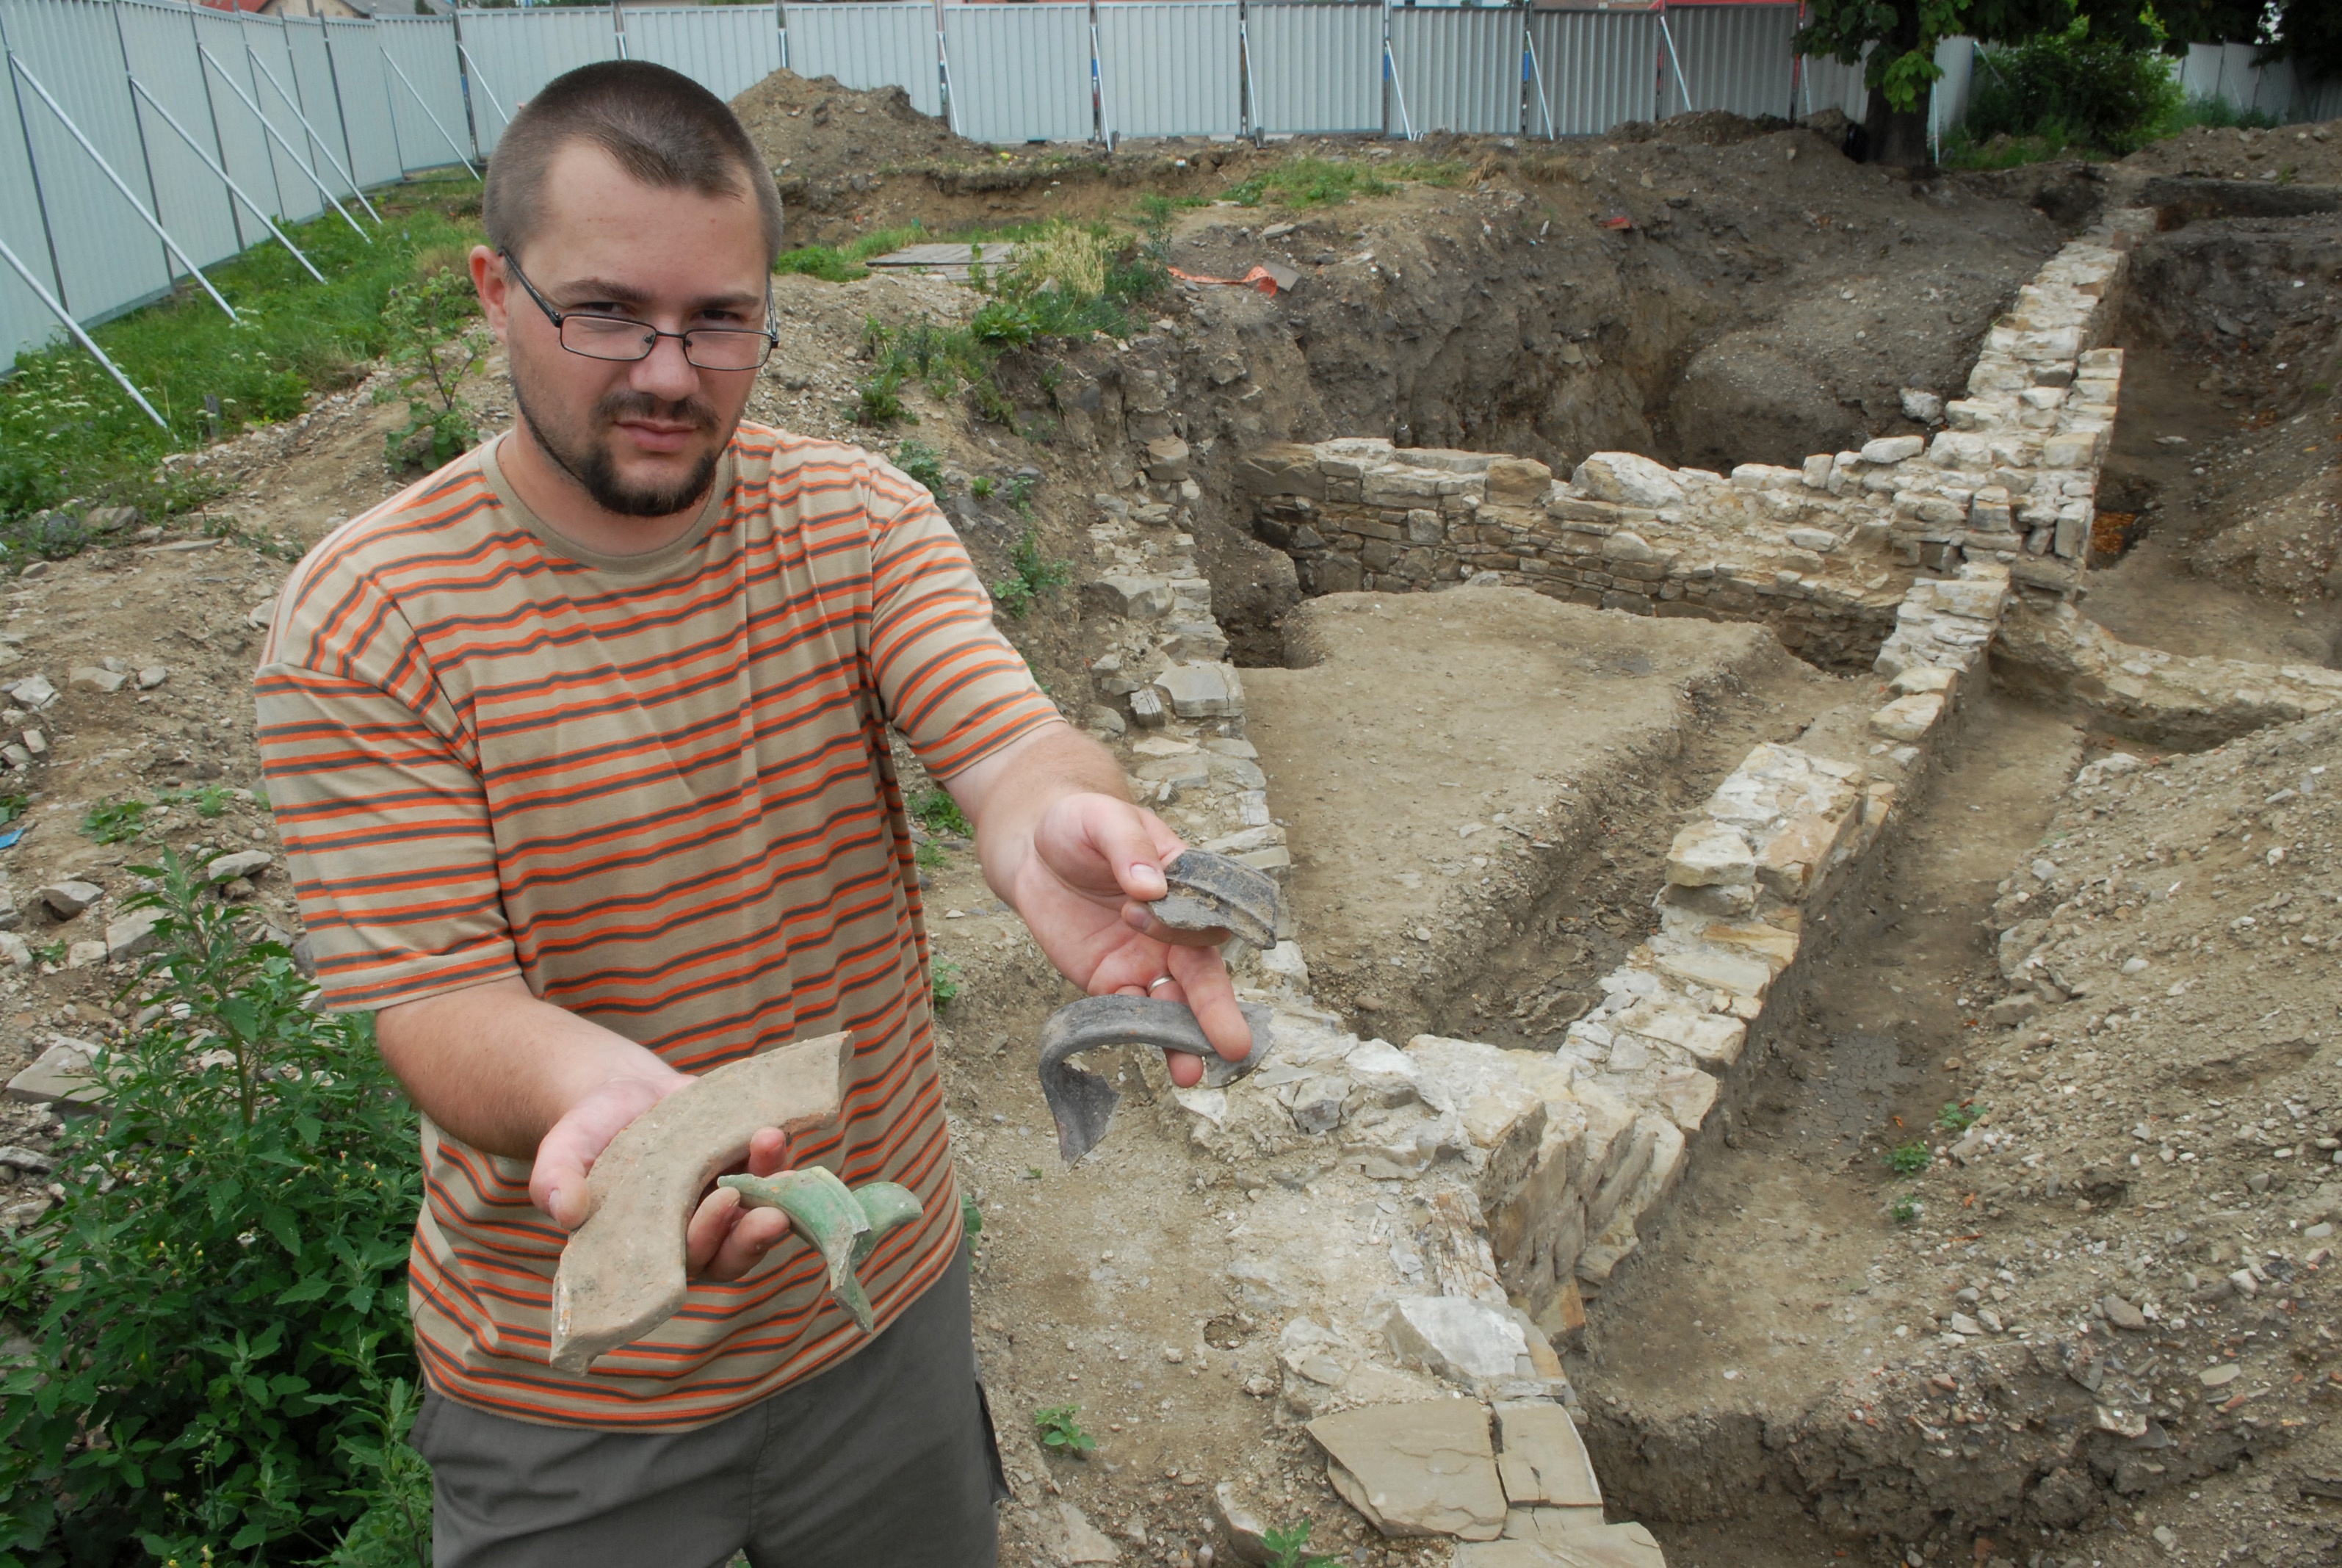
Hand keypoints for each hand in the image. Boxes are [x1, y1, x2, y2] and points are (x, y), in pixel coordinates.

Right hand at [530, 1077, 798, 1281]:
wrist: (618, 1094)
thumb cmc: (585, 1135)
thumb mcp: (561, 1155)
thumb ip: (555, 1183)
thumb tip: (565, 1212)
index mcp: (652, 1248)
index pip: (687, 1264)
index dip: (708, 1241)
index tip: (719, 1205)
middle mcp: (695, 1232)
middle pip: (734, 1252)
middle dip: (755, 1235)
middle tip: (773, 1212)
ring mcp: (724, 1200)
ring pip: (760, 1211)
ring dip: (774, 1187)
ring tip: (770, 1143)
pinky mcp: (743, 1167)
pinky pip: (769, 1172)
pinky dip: (776, 1156)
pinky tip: (774, 1131)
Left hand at [1002, 791, 1251, 1088]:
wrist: (1035, 845)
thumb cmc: (1081, 824)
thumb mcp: (1104, 819)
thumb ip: (1128, 847)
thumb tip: (1148, 886)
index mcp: (1188, 888)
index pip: (1204, 919)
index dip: (1180, 923)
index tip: (1140, 906)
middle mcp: (1174, 932)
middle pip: (1202, 975)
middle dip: (1216, 1011)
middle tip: (1233, 1045)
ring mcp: (1143, 960)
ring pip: (1171, 1006)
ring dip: (1180, 1039)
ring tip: (1188, 1073)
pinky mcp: (1109, 980)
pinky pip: (1124, 1012)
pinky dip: (1131, 1032)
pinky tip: (1138, 1052)